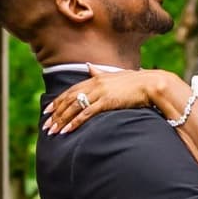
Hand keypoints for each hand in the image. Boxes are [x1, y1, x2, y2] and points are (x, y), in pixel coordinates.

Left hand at [41, 69, 171, 138]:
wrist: (151, 84)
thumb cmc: (135, 82)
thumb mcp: (114, 76)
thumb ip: (99, 73)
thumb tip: (88, 67)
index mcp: (95, 78)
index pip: (71, 91)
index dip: (58, 101)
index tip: (48, 111)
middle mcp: (94, 83)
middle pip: (69, 99)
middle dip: (56, 113)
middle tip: (46, 125)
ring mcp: (100, 92)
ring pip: (74, 107)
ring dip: (62, 120)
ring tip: (53, 131)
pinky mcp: (106, 101)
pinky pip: (86, 113)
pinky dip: (75, 122)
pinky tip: (67, 130)